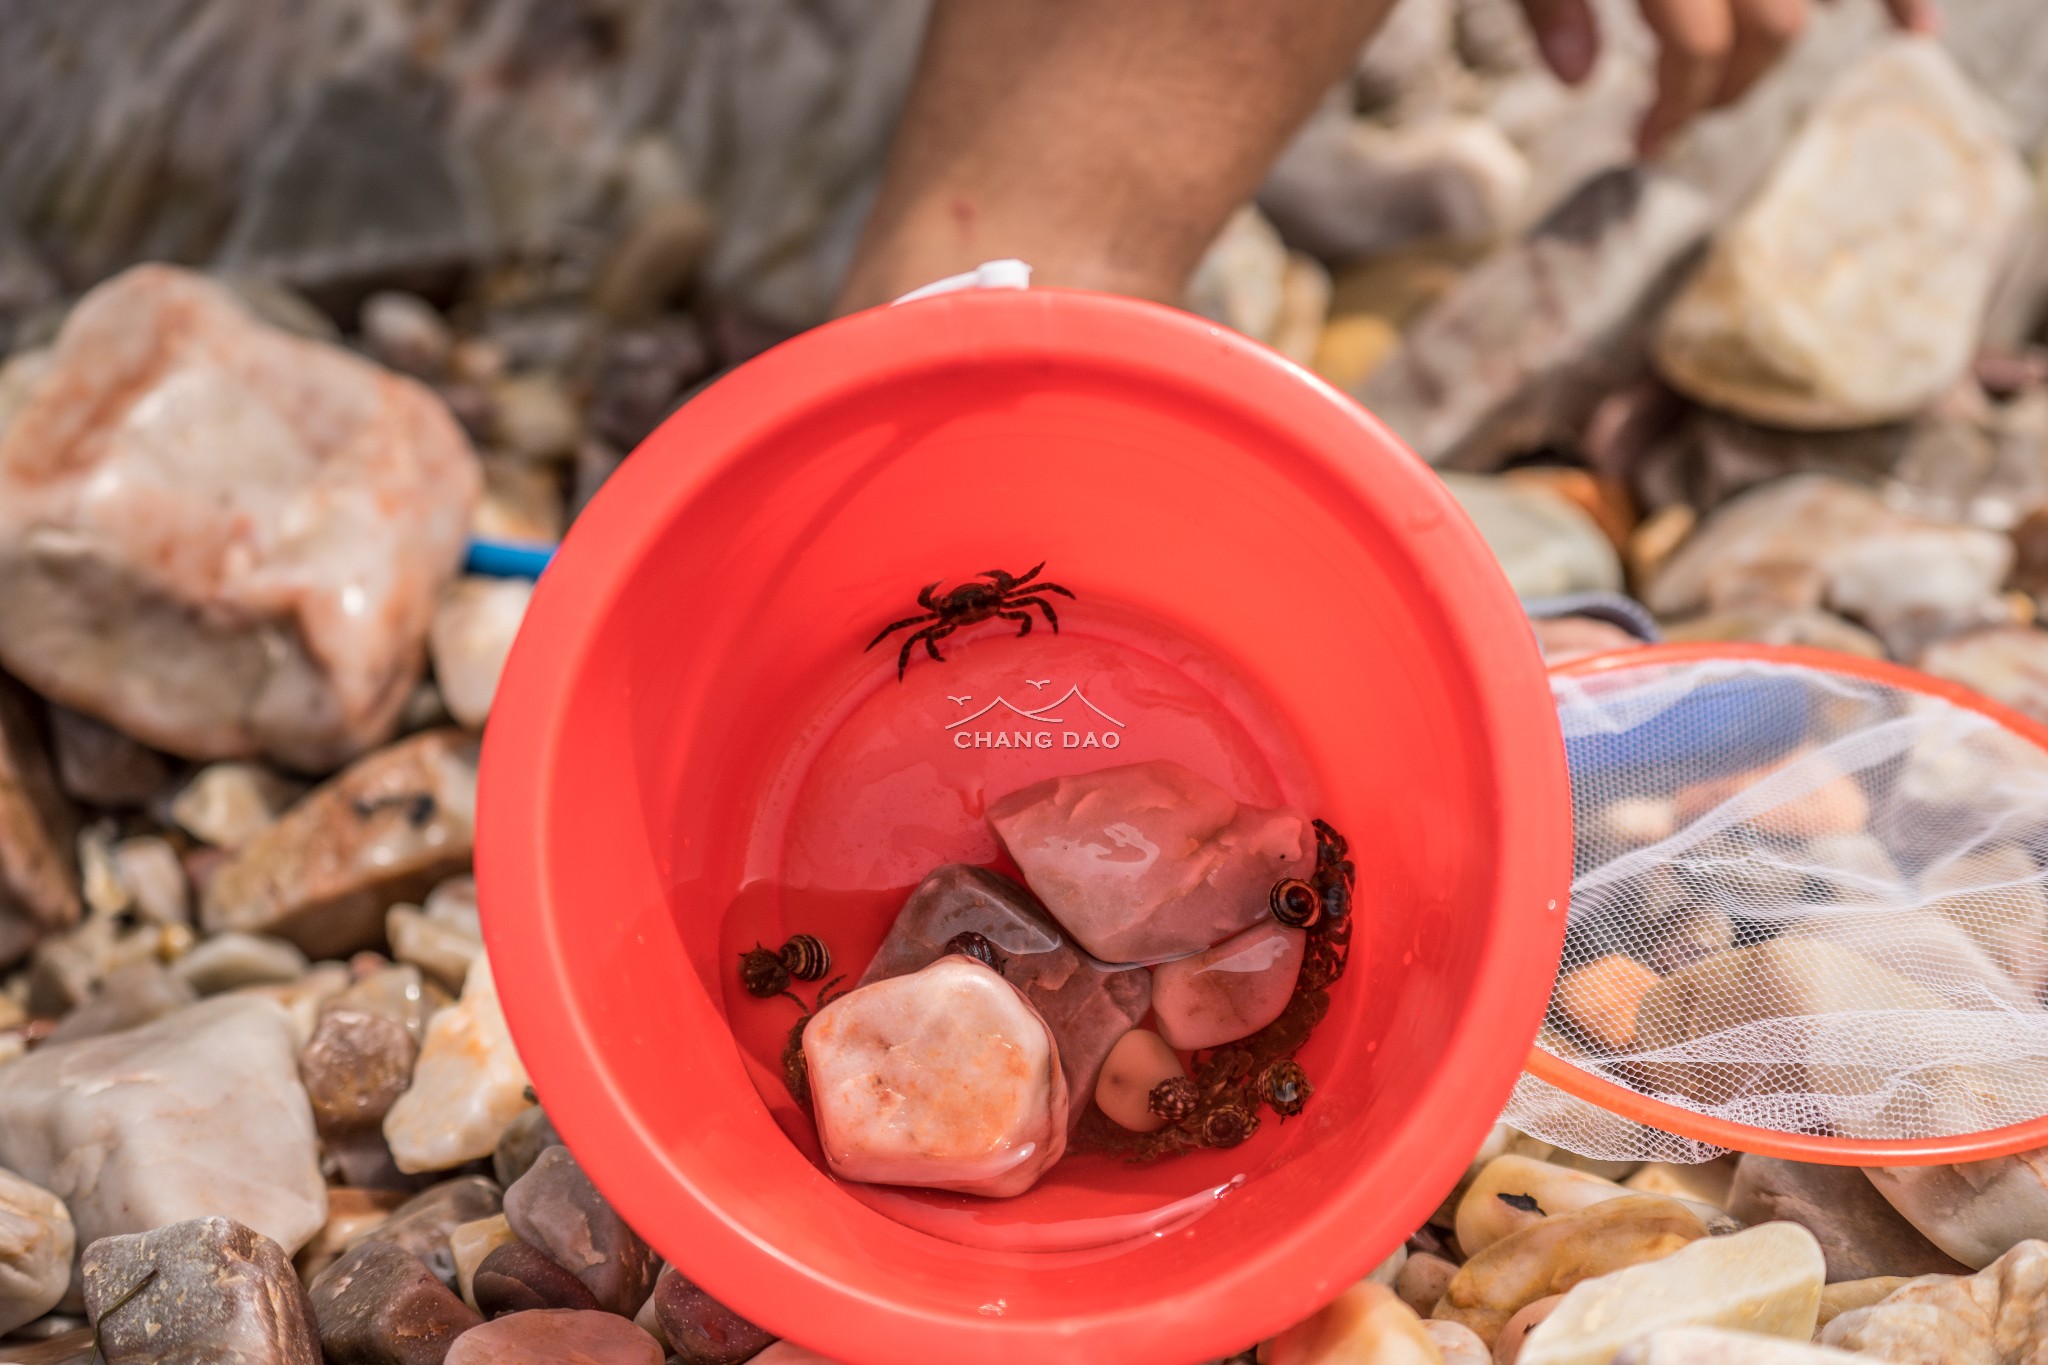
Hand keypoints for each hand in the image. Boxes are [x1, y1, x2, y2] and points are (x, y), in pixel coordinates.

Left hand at [1515, 0, 1939, 155]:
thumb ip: (1547, 1)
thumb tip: (1577, 81)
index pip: (1697, 47)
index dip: (1674, 107)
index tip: (1644, 147)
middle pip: (1771, 28)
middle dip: (1725, 89)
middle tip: (1676, 117)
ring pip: (1805, 5)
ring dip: (1776, 48)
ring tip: (1726, 83)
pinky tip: (1914, 33)